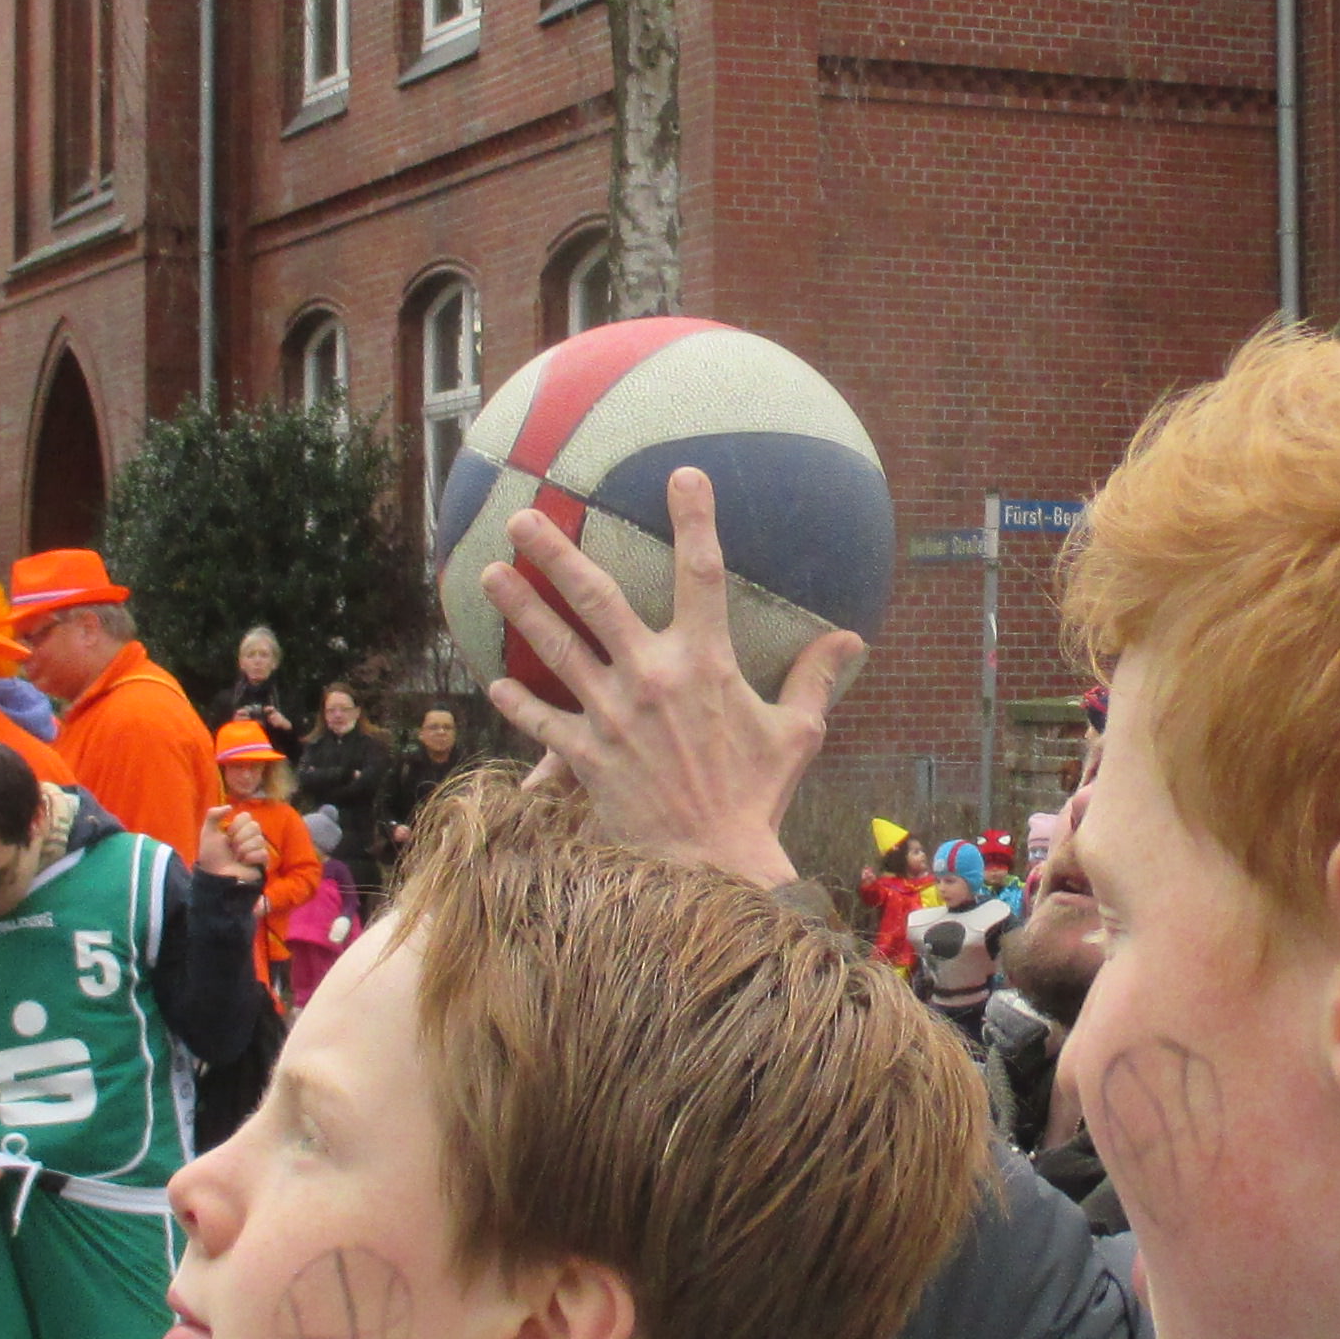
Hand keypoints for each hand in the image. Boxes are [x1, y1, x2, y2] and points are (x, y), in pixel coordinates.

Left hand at [197, 806, 267, 884]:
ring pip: (259, 839)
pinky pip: (263, 853)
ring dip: (243, 849)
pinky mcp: (262, 861)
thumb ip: (213, 815)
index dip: (236, 825)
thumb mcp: (207, 833)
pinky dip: (250, 857)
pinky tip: (244, 862)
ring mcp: (257, 849)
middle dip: (240, 837)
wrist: (216, 876)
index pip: (246, 816)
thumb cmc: (212, 857)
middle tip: (232, 847)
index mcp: (238, 829)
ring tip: (237, 857)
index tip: (227, 834)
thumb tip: (230, 807)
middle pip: (255, 826)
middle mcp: (249, 837)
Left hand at [479, 465, 852, 888]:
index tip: (683, 475)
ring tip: (488, 575)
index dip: (695, 518)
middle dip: (556, 551)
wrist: (716, 864)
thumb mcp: (798, 733)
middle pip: (596, 596)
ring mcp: (612, 715)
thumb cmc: (760, 797)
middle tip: (523, 516)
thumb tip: (851, 638)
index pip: (704, 572)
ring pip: (555, 647)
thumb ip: (814, 678)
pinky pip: (541, 721)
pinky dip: (517, 700)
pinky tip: (496, 679)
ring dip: (520, 607)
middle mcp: (652, 677)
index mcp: (707, 663)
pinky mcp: (586, 756)